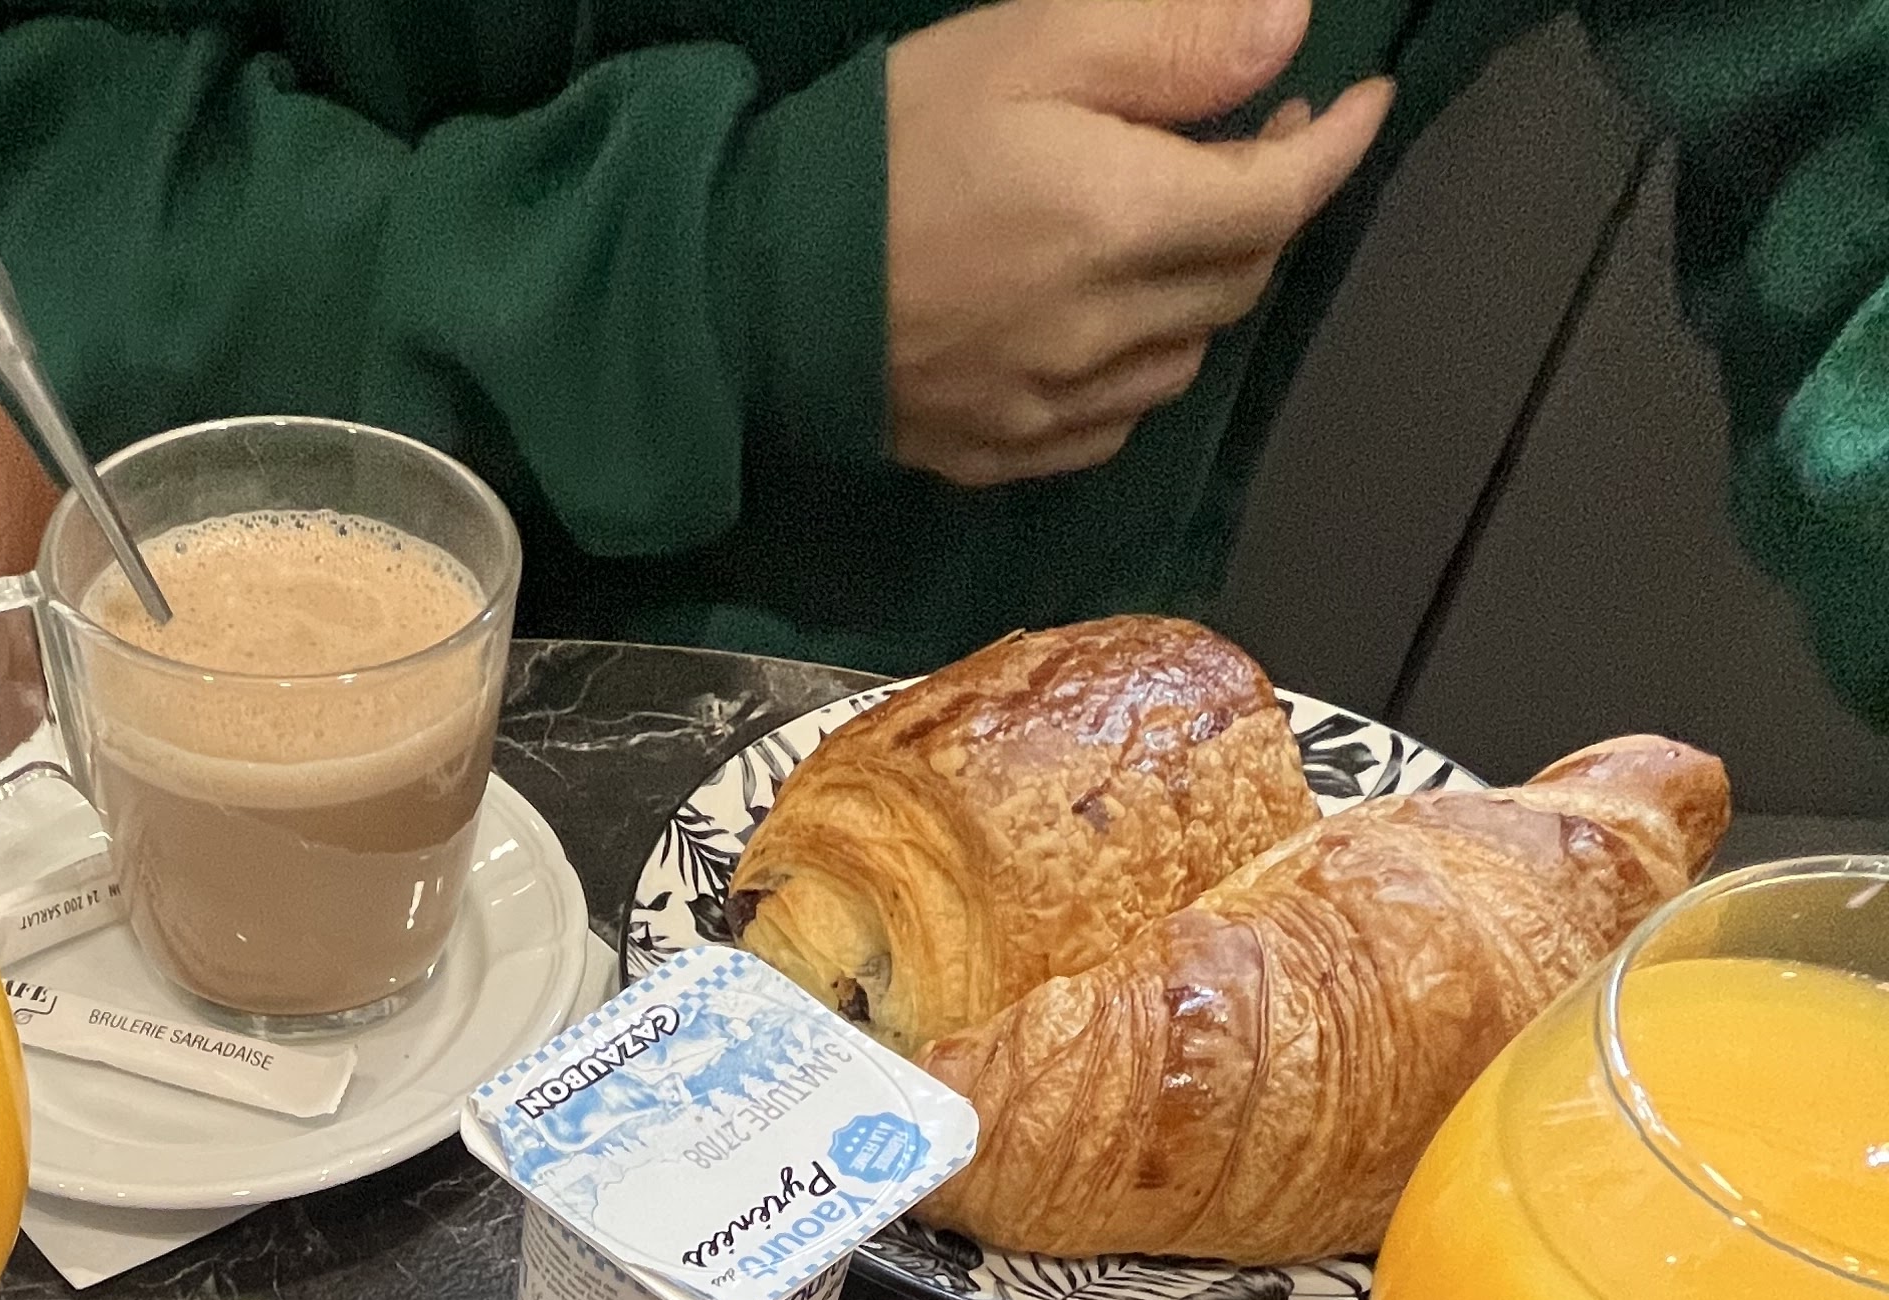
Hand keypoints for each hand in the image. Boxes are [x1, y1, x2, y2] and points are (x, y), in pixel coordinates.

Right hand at [885, 0, 1394, 486]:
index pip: (1281, 197)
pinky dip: (1140, 367)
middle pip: (1240, 280)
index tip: (1359, 101)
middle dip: (1271, 207)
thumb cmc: (880, 149)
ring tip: (1178, 225)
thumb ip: (1168, 44)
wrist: (745, 289)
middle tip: (1258, 139)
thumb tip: (1286, 35)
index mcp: (1121, 222)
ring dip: (1206, 290)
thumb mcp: (1027, 46)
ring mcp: (1054, 408)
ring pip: (1184, 357)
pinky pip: (1114, 423)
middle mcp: (1106, 334)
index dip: (1339, 146)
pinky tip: (1112, 322)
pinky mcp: (1003, 452)